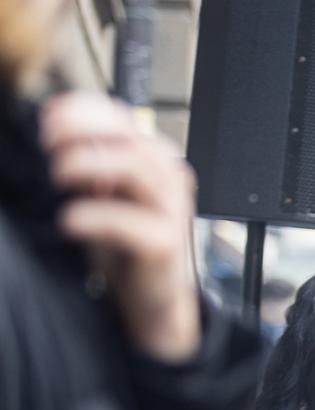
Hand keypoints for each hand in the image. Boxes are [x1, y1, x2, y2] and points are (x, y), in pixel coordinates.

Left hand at [40, 92, 201, 362]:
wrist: (154, 298)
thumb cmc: (126, 245)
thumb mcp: (104, 196)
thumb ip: (90, 165)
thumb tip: (51, 137)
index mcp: (152, 159)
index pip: (120, 116)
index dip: (82, 111)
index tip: (47, 119)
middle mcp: (168, 177)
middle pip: (128, 134)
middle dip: (83, 131)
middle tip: (48, 143)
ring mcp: (171, 208)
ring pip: (134, 168)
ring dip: (88, 164)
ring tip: (57, 175)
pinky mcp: (166, 242)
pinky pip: (128, 221)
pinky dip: (93, 215)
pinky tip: (68, 221)